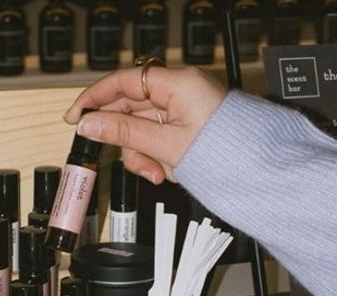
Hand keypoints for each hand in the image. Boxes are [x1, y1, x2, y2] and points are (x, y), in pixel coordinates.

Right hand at [64, 65, 226, 184]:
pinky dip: (158, 157)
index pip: (123, 81)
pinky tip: (167, 172)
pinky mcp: (190, 126)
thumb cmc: (227, 153)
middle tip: (125, 160)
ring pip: (143, 128)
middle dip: (128, 141)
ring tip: (157, 174)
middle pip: (131, 109)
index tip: (76, 117)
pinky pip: (160, 137)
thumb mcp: (166, 146)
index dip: (95, 99)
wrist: (260, 172)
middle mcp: (181, 91)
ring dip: (143, 155)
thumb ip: (124, 134)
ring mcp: (185, 109)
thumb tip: (90, 125)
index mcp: (178, 84)